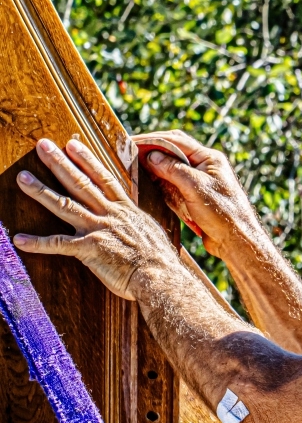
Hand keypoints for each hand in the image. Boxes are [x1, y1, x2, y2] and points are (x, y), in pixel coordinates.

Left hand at [13, 138, 178, 300]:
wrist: (161, 277)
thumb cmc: (160, 261)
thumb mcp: (152, 233)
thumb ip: (137, 225)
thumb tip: (137, 225)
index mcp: (126, 210)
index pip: (104, 178)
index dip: (87, 160)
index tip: (73, 145)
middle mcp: (110, 215)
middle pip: (81, 184)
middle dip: (60, 163)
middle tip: (42, 145)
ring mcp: (99, 230)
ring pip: (65, 206)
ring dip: (41, 191)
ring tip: (22, 178)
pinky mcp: (90, 250)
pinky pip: (59, 244)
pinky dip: (38, 243)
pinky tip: (19, 239)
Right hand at [133, 130, 261, 258]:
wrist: (236, 240)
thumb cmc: (222, 213)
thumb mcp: (195, 187)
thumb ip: (173, 169)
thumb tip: (151, 156)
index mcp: (209, 159)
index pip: (176, 140)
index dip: (152, 140)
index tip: (132, 143)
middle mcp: (204, 167)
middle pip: (173, 152)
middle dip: (152, 152)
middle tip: (129, 154)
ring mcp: (199, 182)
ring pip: (171, 169)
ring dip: (154, 168)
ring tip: (134, 168)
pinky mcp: (194, 197)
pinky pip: (173, 185)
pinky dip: (160, 184)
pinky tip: (148, 184)